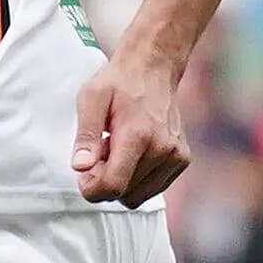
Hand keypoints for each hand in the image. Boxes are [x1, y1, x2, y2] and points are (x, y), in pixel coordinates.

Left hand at [71, 44, 189, 205]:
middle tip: (102, 152)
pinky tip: (134, 153)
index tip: (85, 172)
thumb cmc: (119, 82)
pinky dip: (138, 178)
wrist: (153, 66)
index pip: (113, 186)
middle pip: (124, 194)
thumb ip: (85, 135)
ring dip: (123, 181)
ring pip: (138, 196)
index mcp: (138, 135)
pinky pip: (153, 188)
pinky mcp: (182, 159)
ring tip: (118, 150)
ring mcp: (175, 156)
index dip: (91, 187)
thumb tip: (80, 167)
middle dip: (106, 181)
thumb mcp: (91, 99)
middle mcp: (162, 149)